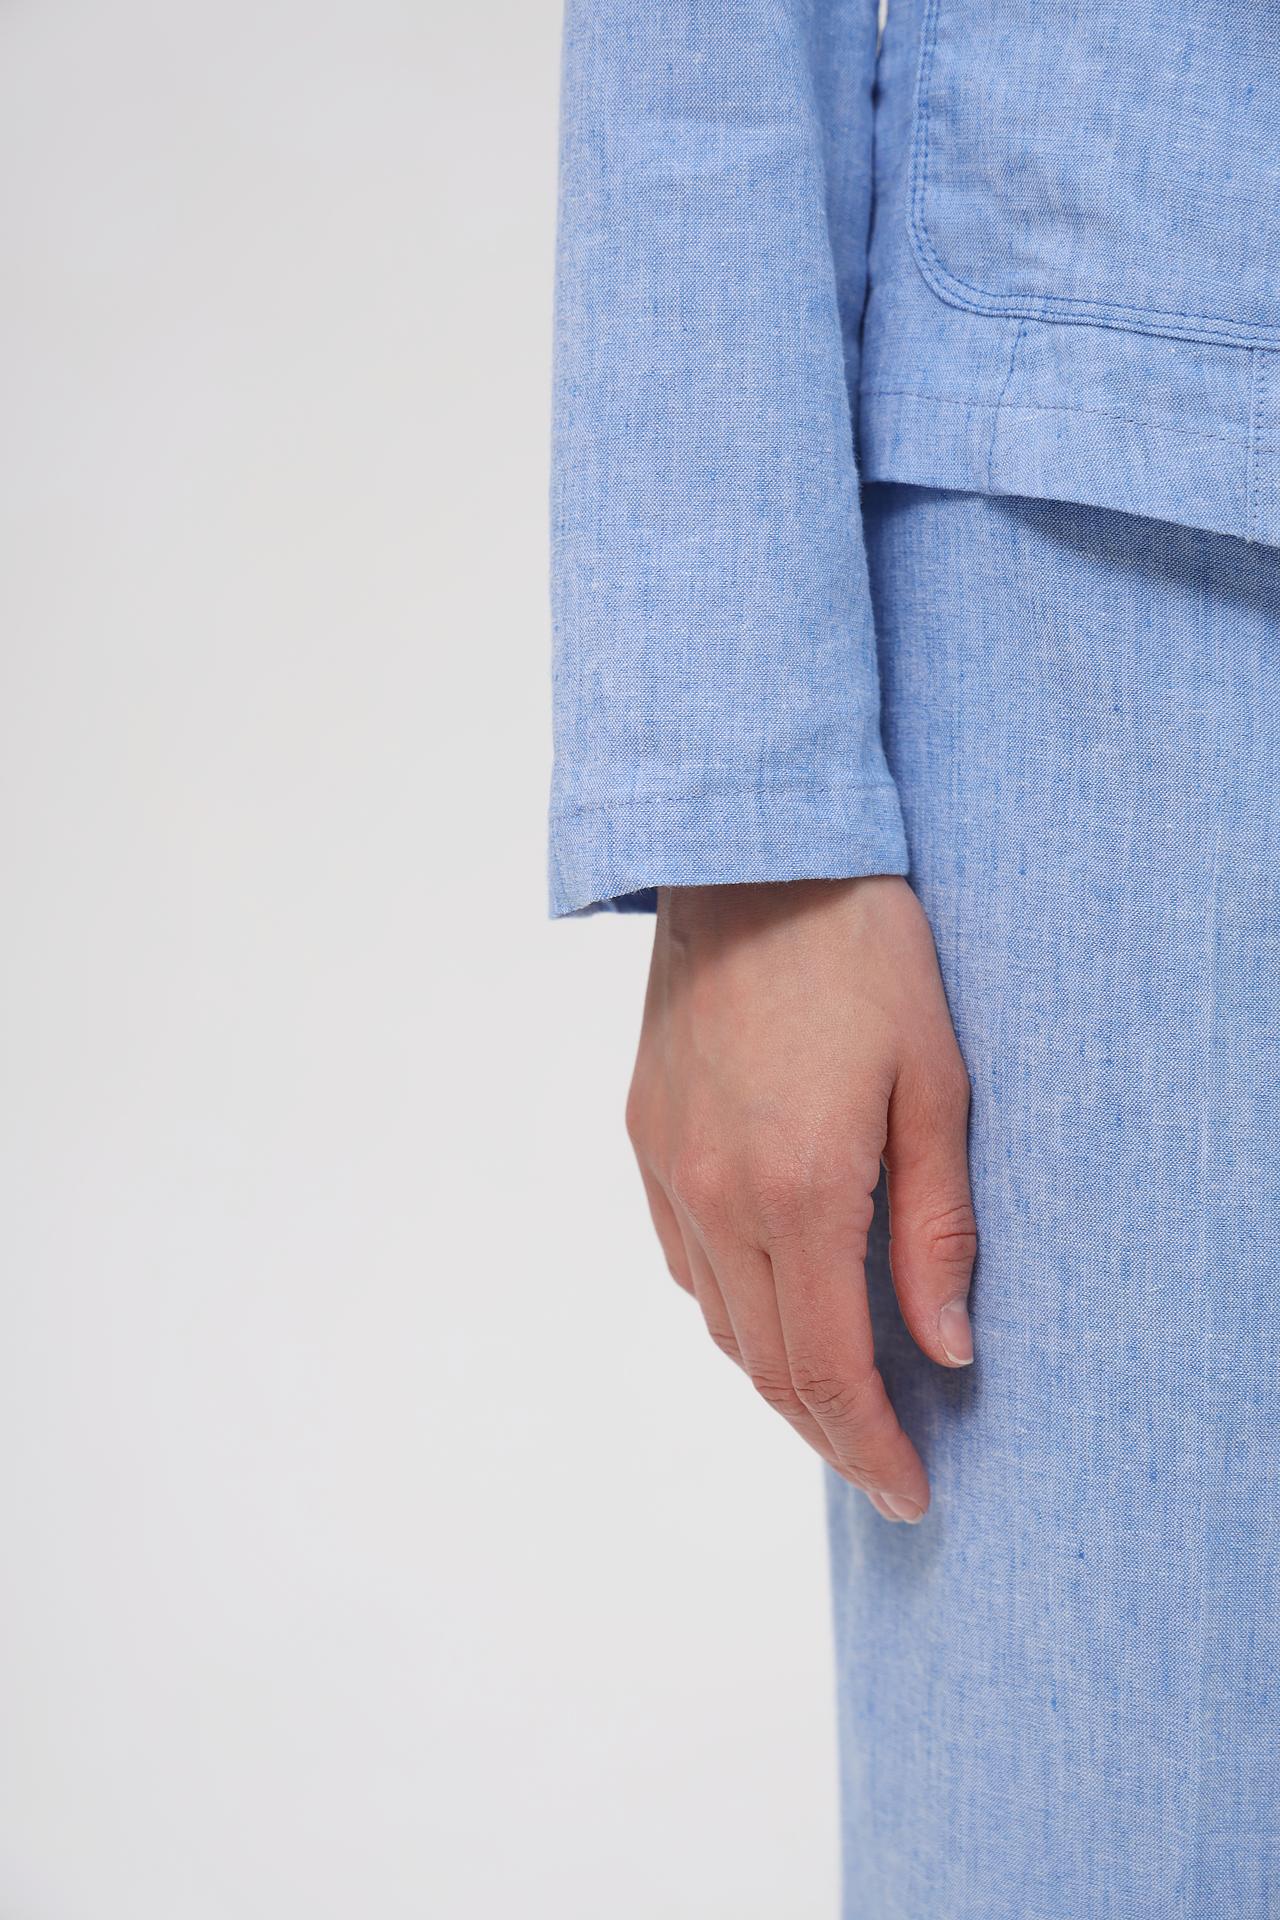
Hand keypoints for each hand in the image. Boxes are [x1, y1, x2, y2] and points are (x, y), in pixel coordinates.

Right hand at [626, 877, 975, 1522]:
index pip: (830, 1369)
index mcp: (801, 1189)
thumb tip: (945, 1350)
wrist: (751, 859)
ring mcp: (669, 1168)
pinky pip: (683, 1259)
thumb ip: (937, 1229)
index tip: (909, 1494)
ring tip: (839, 1391)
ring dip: (779, 1373)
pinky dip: (732, 1306)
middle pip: (767, 1364)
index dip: (870, 1449)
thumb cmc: (863, 957)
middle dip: (829, 1433)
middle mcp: (718, 1196)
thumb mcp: (937, 1085)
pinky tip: (773, 1298)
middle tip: (882, 1464)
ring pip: (719, 1320)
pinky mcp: (644, 1137)